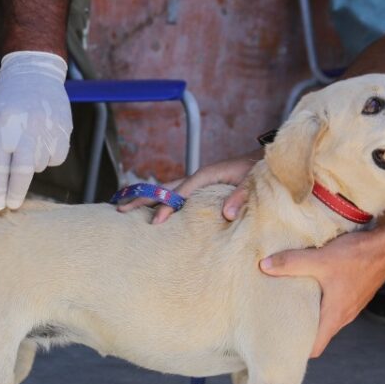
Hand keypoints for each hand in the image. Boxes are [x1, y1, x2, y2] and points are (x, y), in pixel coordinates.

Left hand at [0, 51, 72, 209]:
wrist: (35, 73)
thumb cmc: (10, 99)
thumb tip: (2, 183)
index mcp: (3, 127)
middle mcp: (26, 130)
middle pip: (22, 172)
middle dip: (16, 192)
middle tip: (12, 204)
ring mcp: (47, 131)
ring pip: (39, 166)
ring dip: (33, 163)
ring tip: (29, 140)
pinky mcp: (63, 132)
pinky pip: (56, 159)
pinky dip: (49, 156)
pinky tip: (44, 139)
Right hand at [117, 156, 257, 223]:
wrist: (264, 161)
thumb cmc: (258, 171)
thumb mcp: (252, 183)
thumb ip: (239, 197)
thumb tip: (227, 214)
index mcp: (206, 175)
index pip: (181, 193)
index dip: (167, 207)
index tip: (155, 222)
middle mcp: (197, 178)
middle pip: (163, 189)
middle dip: (142, 199)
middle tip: (120, 211)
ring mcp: (196, 183)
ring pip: (165, 191)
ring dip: (145, 199)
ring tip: (123, 208)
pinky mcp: (199, 189)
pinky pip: (174, 195)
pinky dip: (158, 201)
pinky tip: (149, 209)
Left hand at [259, 230, 384, 356]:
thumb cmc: (358, 257)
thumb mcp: (320, 259)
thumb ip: (291, 263)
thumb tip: (265, 266)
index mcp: (334, 316)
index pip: (315, 348)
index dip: (297, 351)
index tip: (279, 346)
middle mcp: (343, 316)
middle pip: (318, 335)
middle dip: (298, 332)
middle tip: (276, 324)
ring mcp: (350, 306)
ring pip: (325, 320)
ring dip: (308, 315)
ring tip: (287, 306)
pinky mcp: (353, 294)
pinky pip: (332, 306)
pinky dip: (319, 303)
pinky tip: (307, 289)